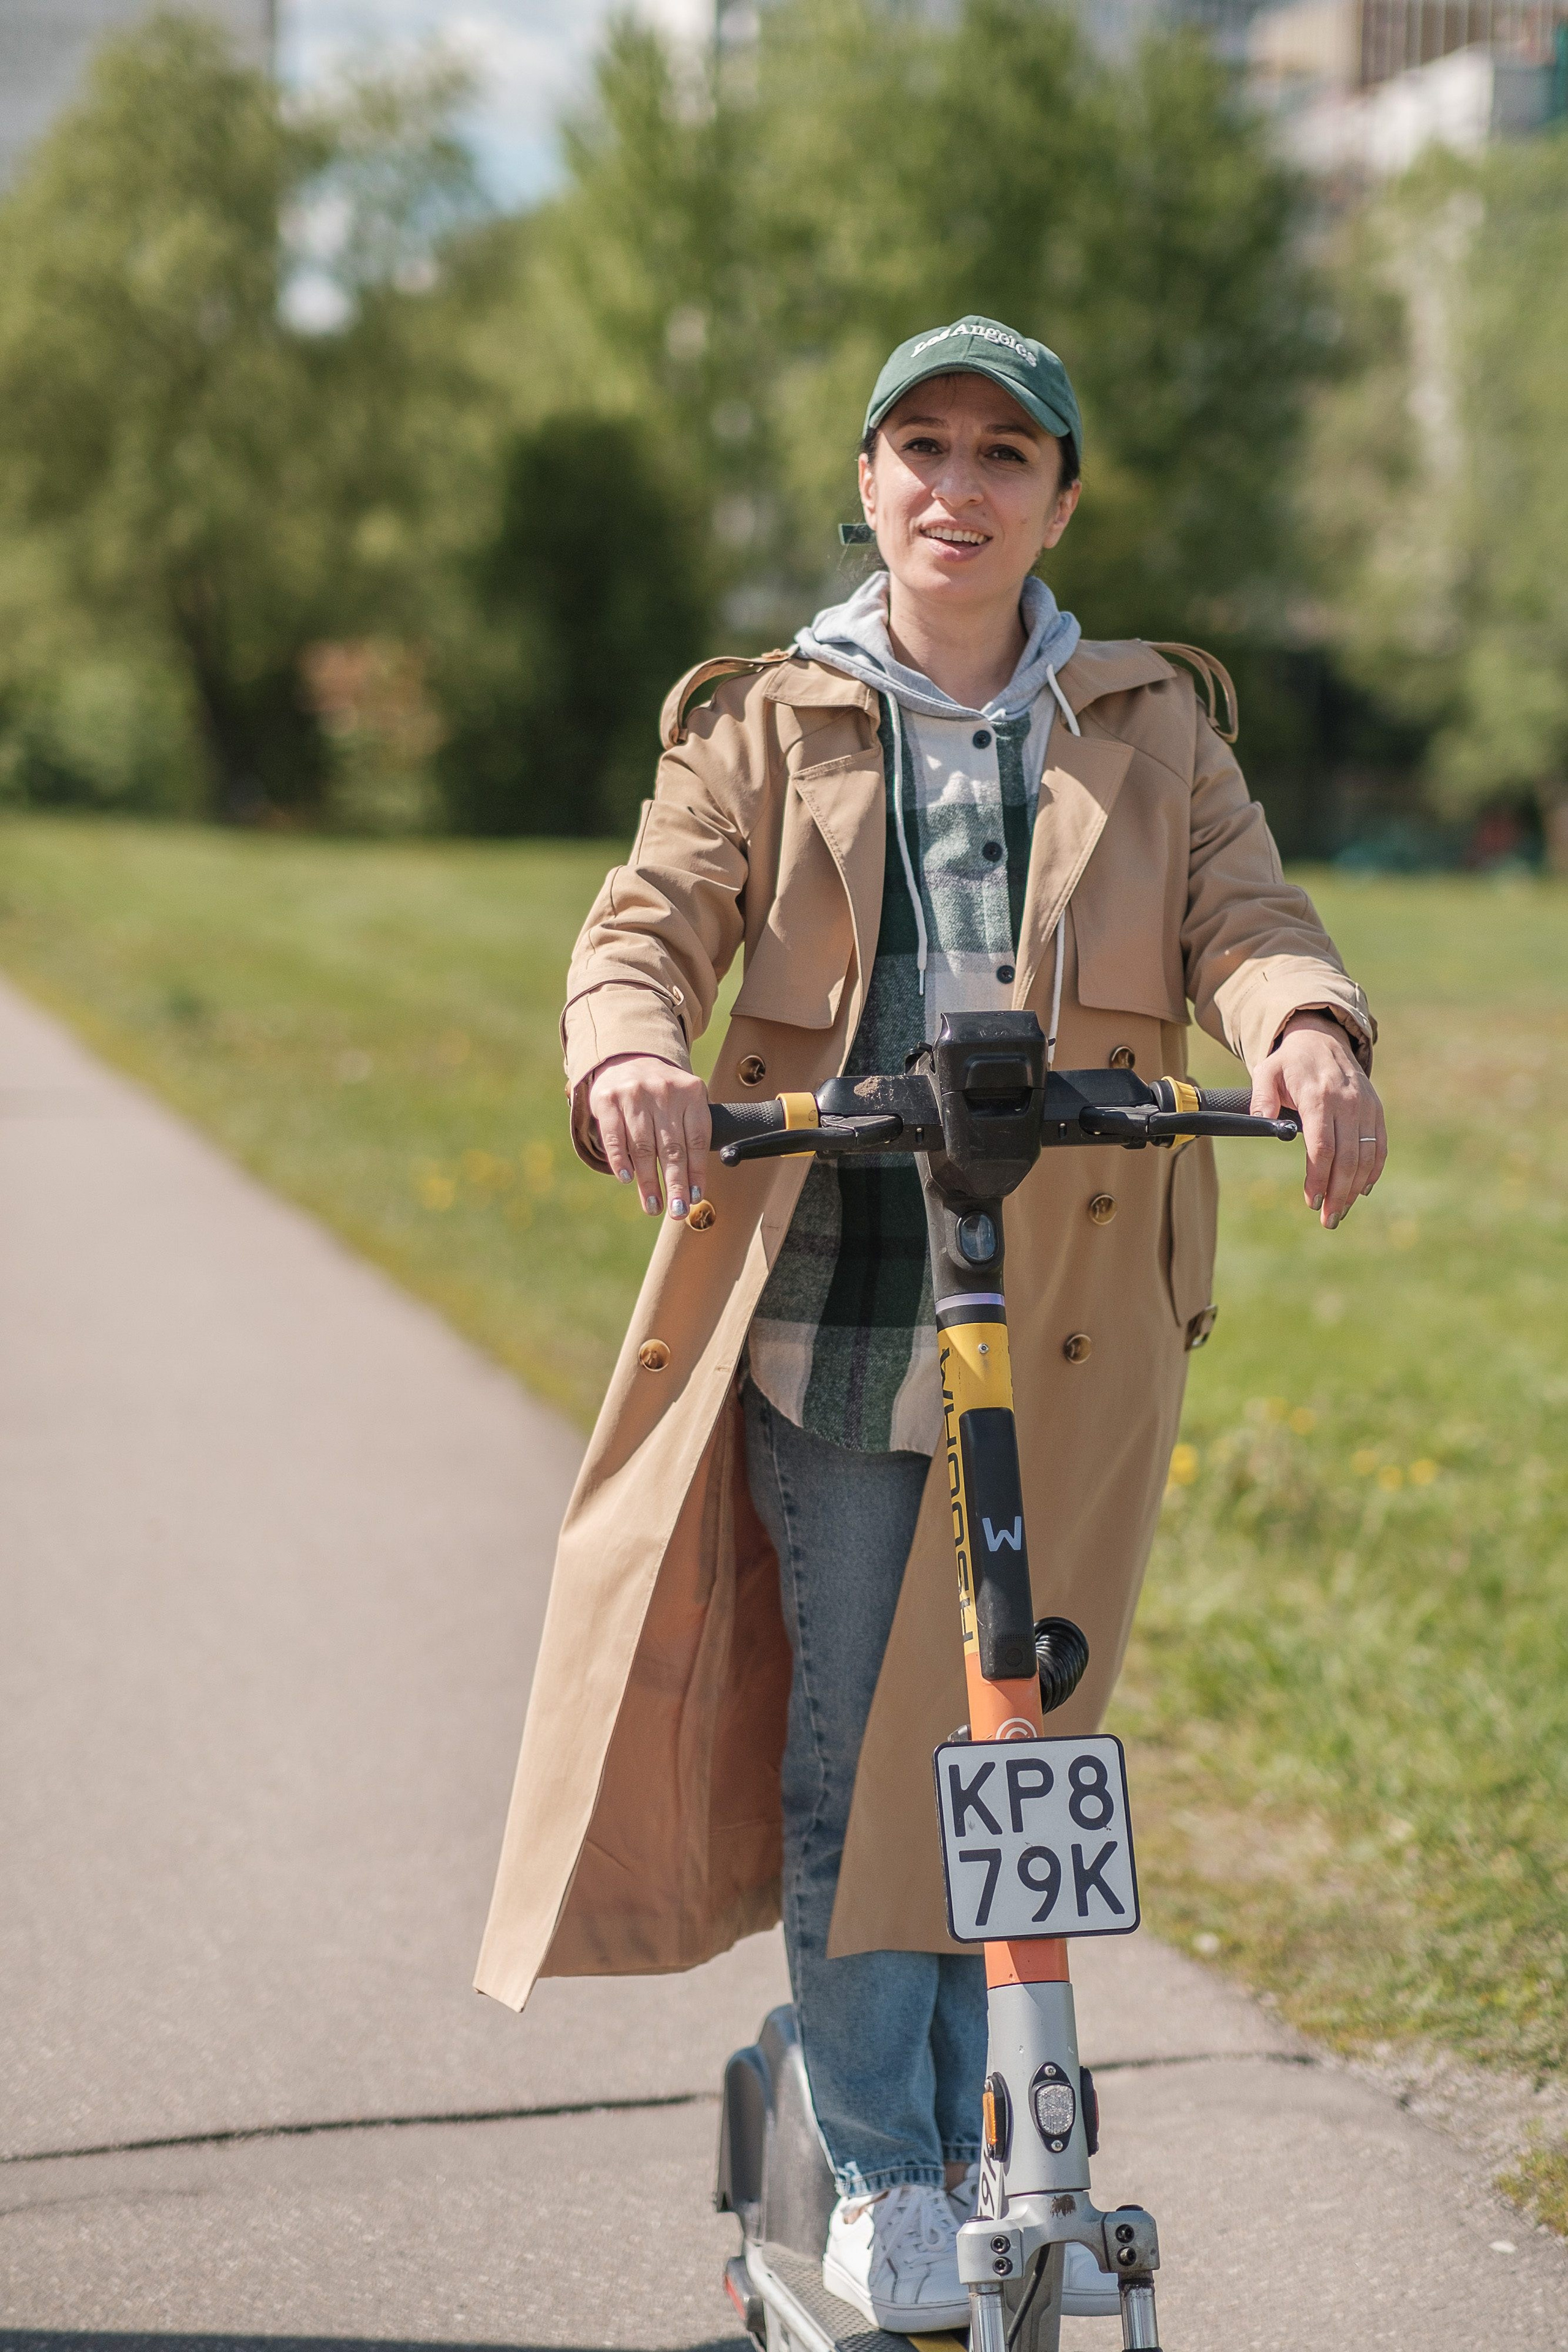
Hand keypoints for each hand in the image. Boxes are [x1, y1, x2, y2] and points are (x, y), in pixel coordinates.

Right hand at [587, 1053, 709, 1219]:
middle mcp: (664, 1092)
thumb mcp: (684, 1104)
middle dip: (675, 1184)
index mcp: (691, 1094)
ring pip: (644, 1146)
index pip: (697, 1141)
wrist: (628, 1057)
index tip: (694, 1198)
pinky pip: (615, 1136)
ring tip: (653, 1206)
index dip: (696, 1173)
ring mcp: (635, 1093)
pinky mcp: (608, 1098)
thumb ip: (691, 1135)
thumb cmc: (662, 1095)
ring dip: (649, 1181)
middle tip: (676, 1211)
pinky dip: (621, 1159)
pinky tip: (627, 1178)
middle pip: (672, 1148)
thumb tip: (693, 1188)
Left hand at [1250, 1013, 1385, 1229]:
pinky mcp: (1375, 1110)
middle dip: (1338, 1193)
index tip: (1311, 1201)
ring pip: (1365, 1156)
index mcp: (1318, 1096)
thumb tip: (1260, 1119)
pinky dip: (1373, 1171)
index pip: (1322, 1146)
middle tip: (1328, 1219)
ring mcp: (1365, 1107)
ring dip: (1354, 1189)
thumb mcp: (1266, 1072)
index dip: (1318, 1177)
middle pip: (1347, 1158)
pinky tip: (1360, 1191)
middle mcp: (1347, 1102)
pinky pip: (1379, 1146)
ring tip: (1340, 1212)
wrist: (1323, 1040)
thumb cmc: (1289, 1063)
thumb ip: (1261, 1097)